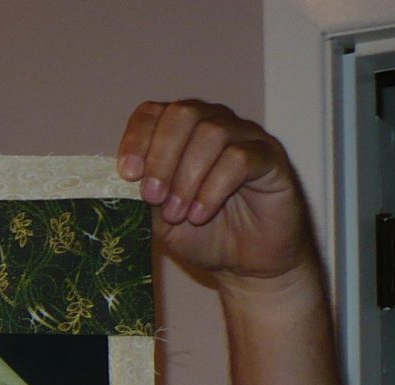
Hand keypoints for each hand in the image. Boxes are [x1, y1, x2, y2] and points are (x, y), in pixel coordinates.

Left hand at [117, 100, 314, 291]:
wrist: (246, 262)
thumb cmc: (204, 234)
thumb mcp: (161, 219)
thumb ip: (145, 195)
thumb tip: (125, 180)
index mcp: (182, 133)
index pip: (154, 112)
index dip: (137, 138)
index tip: (128, 174)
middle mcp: (214, 124)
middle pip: (183, 114)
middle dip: (161, 157)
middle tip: (152, 197)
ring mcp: (245, 137)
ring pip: (212, 133)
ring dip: (187, 177)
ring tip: (178, 215)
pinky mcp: (270, 157)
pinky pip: (239, 158)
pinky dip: (213, 188)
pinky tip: (201, 214)